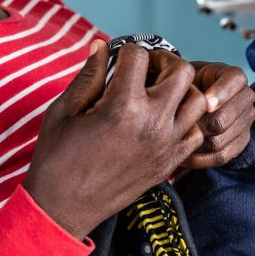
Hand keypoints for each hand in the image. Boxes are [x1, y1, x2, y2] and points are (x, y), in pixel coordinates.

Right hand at [23, 41, 207, 238]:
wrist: (62, 209)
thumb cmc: (57, 159)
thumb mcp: (63, 110)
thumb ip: (88, 75)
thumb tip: (101, 46)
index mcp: (122, 106)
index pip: (140, 56)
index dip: (126, 50)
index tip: (117, 58)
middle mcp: (152, 123)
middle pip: (182, 71)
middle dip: (163, 62)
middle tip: (145, 68)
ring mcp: (166, 145)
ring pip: (198, 101)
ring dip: (180, 90)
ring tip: (157, 93)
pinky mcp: (169, 163)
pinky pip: (196, 132)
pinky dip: (186, 121)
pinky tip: (162, 120)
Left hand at [179, 62, 254, 169]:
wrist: (187, 102)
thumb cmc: (184, 87)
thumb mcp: (184, 77)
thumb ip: (187, 83)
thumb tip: (196, 107)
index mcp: (233, 76)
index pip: (235, 81)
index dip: (221, 94)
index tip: (205, 103)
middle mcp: (245, 97)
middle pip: (224, 118)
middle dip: (199, 126)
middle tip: (180, 128)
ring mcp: (245, 121)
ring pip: (219, 140)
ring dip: (195, 143)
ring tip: (176, 141)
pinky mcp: (241, 142)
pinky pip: (221, 157)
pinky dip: (200, 159)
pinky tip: (185, 155)